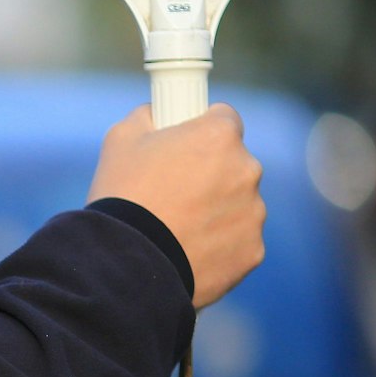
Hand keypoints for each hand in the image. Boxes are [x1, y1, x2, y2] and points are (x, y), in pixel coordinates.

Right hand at [87, 104, 264, 307]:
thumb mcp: (122, 139)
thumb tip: (157, 113)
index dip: (202, 129)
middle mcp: (247, 170)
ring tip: (176, 227)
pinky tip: (188, 250)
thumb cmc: (123, 195)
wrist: (127, 263)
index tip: (186, 144)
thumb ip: (148, 116)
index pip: (225, 118)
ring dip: (216, 209)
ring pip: (238, 203)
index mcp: (219, 136)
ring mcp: (254, 213)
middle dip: (210, 172)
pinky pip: (238, 240)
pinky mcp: (253, 250)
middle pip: (234, 164)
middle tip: (174, 191)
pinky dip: (219, 244)